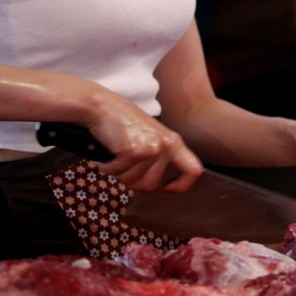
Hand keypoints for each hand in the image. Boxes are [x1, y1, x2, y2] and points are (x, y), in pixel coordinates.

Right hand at [87, 105, 203, 192]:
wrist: (101, 106)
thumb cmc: (122, 122)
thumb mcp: (151, 136)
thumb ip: (160, 155)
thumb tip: (161, 184)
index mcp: (174, 142)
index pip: (193, 170)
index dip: (182, 185)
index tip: (167, 188)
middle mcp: (166, 145)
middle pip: (152, 185)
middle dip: (133, 180)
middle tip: (124, 163)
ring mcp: (150, 148)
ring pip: (132, 181)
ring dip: (119, 172)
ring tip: (116, 153)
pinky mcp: (133, 151)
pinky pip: (117, 173)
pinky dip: (108, 166)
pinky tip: (108, 151)